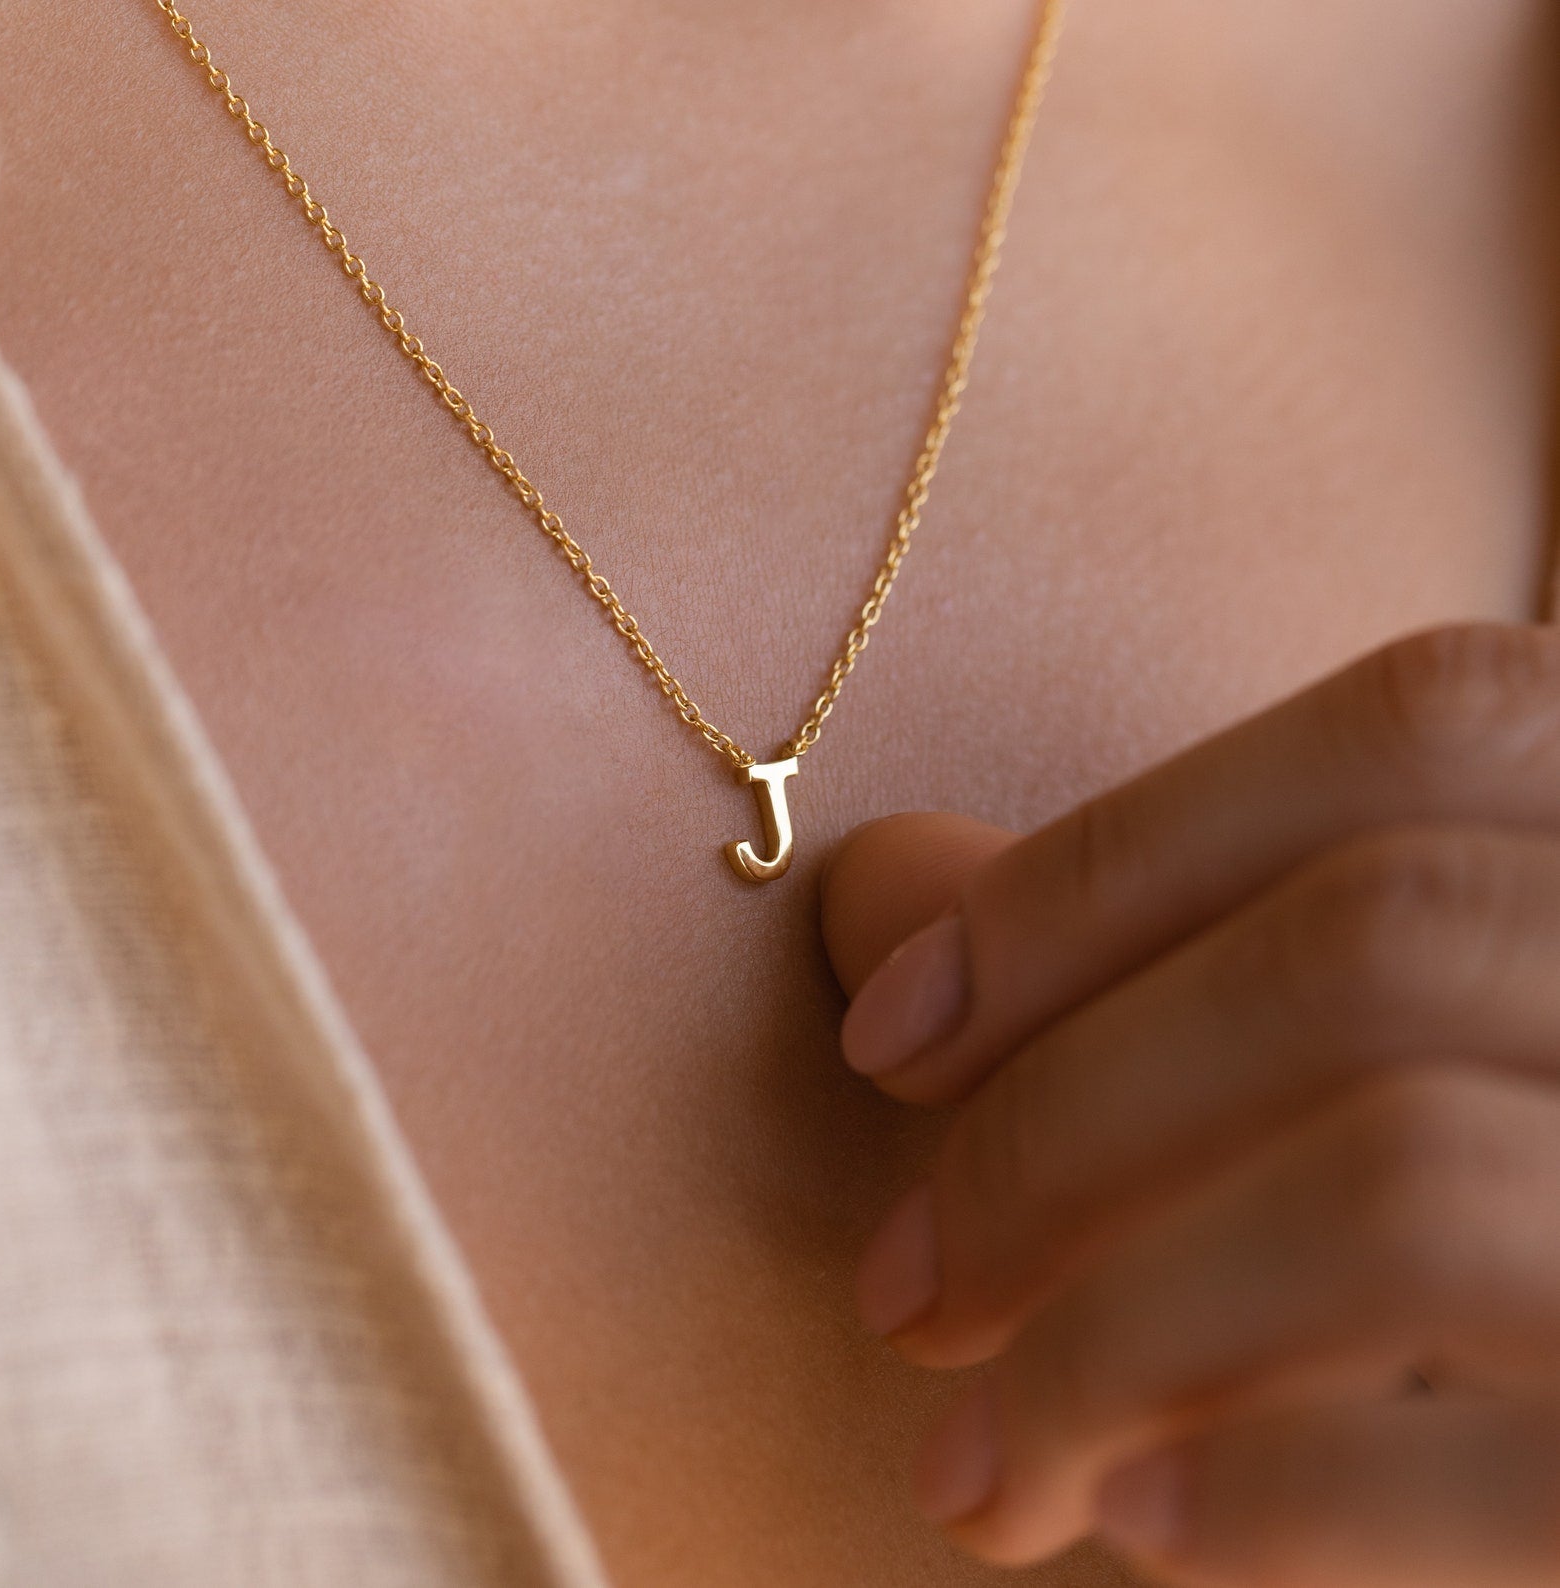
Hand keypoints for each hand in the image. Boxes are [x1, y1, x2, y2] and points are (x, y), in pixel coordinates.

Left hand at [821, 623, 1559, 1586]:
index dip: (1109, 873)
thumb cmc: (1523, 1201)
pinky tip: (1137, 1518)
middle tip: (900, 1293)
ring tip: (985, 1462)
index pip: (1409, 744)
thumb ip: (1173, 939)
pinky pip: (1515, 1465)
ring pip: (1404, 1184)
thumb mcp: (1406, 1038)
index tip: (888, 1032)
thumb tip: (883, 878)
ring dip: (1111, 1340)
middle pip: (1373, 955)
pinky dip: (1271, 1497)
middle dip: (1062, 1128)